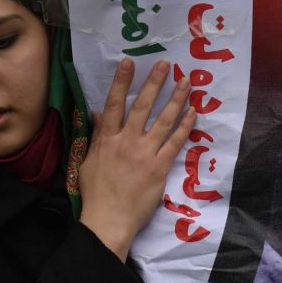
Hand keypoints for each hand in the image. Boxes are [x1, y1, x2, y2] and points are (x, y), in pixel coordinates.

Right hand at [79, 58, 195, 260]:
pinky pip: (176, 142)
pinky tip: (193, 111)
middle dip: (155, 83)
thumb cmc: (96, 192)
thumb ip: (96, 135)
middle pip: (142, 106)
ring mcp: (145, 153)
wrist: (108, 219)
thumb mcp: (88, 161)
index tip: (130, 63)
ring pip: (164, 120)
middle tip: (166, 64)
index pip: (114, 105)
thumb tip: (97, 113)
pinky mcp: (160, 167)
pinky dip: (185, 125)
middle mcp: (127, 142)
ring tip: (187, 82)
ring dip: (176, 99)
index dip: (122, 82)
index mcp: (107, 139)